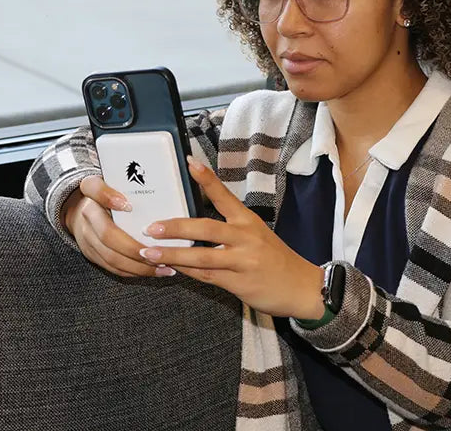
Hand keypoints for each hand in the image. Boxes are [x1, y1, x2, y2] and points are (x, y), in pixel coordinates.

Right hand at [62, 176, 165, 277]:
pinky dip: (135, 272)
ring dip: (140, 265)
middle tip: (161, 253)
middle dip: (135, 248)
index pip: (95, 191)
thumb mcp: (112, 184)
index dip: (109, 197)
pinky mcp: (93, 256)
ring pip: (112, 258)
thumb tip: (137, 197)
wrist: (82, 212)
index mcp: (92, 195)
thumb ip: (123, 184)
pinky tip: (155, 271)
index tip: (129, 205)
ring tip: (164, 266)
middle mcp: (86, 219)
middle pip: (108, 237)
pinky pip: (114, 268)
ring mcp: (87, 241)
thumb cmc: (107, 197)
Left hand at [140, 156, 325, 318]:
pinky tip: (169, 268)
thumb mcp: (257, 235)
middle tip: (152, 226)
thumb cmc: (275, 259)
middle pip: (205, 228)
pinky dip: (186, 271)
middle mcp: (245, 237)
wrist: (302, 287)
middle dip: (176, 227)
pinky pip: (206, 276)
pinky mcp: (238, 283)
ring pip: (200, 256)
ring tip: (148, 252)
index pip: (224, 196)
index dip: (206, 179)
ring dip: (172, 254)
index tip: (189, 162)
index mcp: (248, 221)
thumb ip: (230, 229)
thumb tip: (195, 225)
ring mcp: (241, 261)